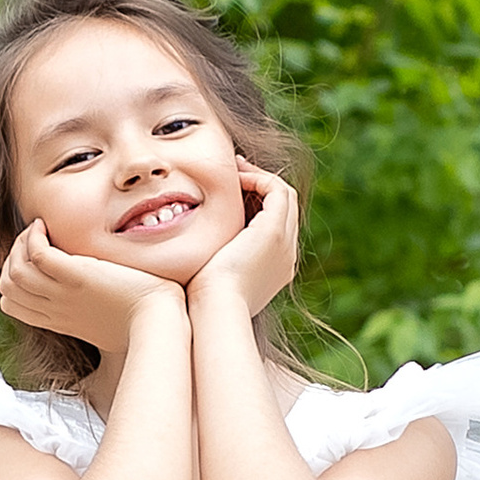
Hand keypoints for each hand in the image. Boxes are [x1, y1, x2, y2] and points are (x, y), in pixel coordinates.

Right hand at [0, 220, 187, 357]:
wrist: (157, 324)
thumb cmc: (140, 324)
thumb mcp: (104, 322)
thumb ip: (89, 311)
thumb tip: (94, 301)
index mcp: (58, 320)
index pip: (10, 302)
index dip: (11, 277)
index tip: (31, 259)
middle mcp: (55, 309)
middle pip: (7, 285)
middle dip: (11, 257)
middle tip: (32, 240)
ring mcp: (63, 294)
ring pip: (16, 270)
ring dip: (20, 243)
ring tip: (38, 229)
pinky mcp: (78, 276)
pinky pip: (38, 254)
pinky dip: (33, 236)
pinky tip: (44, 226)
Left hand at [191, 162, 300, 320]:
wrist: (212, 309)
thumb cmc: (201, 300)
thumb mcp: (210, 279)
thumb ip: (212, 263)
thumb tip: (193, 256)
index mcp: (273, 268)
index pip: (274, 226)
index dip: (257, 204)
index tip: (231, 192)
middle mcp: (286, 255)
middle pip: (283, 209)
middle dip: (261, 187)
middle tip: (235, 172)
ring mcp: (285, 244)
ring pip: (284, 197)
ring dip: (260, 178)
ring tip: (234, 169)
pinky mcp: (273, 232)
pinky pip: (277, 191)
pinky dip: (259, 179)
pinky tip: (235, 178)